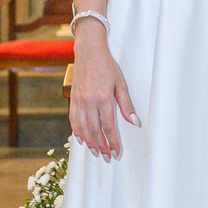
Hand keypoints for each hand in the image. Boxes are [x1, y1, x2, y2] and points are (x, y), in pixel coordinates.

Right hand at [69, 25, 139, 159]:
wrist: (89, 51)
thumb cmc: (107, 66)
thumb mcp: (121, 83)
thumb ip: (126, 105)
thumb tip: (134, 122)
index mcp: (103, 98)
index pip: (108, 126)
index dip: (113, 141)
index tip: (116, 151)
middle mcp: (89, 101)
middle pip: (94, 130)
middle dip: (101, 146)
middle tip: (107, 156)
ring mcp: (79, 100)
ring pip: (82, 127)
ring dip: (89, 142)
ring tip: (96, 151)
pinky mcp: (73, 98)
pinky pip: (73, 119)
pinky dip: (77, 131)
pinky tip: (81, 139)